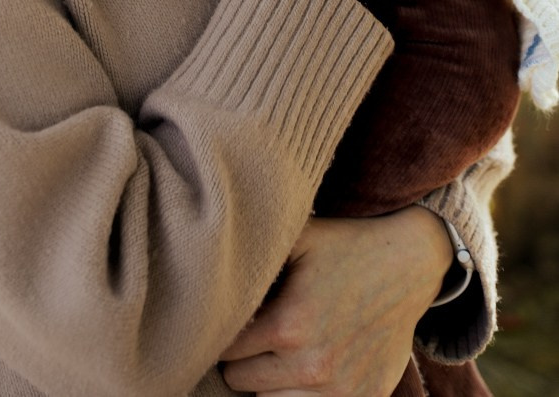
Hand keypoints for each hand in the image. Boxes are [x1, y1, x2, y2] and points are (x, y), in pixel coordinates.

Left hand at [219, 209, 452, 395]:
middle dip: (243, 358)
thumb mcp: (297, 238)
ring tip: (279, 350)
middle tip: (257, 332)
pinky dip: (300, 394)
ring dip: (269, 380)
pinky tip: (303, 367)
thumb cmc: (345, 245)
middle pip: (243, 382)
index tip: (235, 317)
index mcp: (289, 325)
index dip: (224, 333)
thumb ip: (253, 256)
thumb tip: (209, 269)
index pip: (226, 351)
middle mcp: (312, 365)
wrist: (410, 262)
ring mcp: (340, 391)